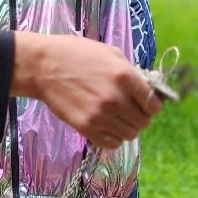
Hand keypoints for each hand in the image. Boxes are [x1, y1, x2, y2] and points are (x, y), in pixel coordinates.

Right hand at [12, 33, 160, 147]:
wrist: (43, 66)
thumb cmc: (77, 54)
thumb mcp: (110, 53)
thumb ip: (131, 72)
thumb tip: (146, 88)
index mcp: (124, 76)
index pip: (153, 104)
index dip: (153, 105)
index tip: (147, 103)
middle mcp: (116, 99)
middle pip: (144, 122)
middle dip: (141, 117)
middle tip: (132, 110)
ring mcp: (100, 115)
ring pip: (130, 135)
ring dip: (128, 128)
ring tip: (118, 118)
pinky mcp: (86, 127)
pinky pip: (111, 143)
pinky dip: (114, 138)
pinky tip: (108, 126)